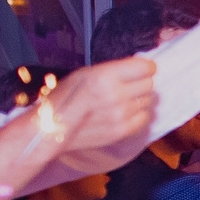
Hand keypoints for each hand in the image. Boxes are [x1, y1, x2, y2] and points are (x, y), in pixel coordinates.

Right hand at [39, 58, 158, 152]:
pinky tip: (122, 113)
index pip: (145, 67)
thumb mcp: (84, 74)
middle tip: (127, 86)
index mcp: (104, 76)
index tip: (141, 69)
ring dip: (137, 99)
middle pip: (149, 84)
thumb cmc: (64, 98)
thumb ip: (112, 70)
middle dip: (140, 83)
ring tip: (120, 101)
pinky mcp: (122, 131)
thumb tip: (139, 68)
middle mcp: (115, 95)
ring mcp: (120, 115)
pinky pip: (143, 118)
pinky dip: (137, 114)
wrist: (50, 129)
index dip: (145, 67)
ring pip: (147, 101)